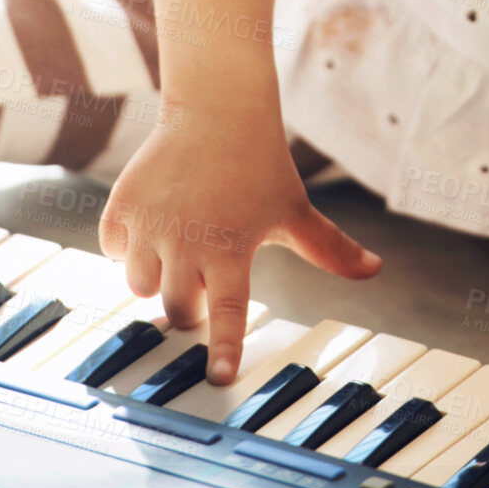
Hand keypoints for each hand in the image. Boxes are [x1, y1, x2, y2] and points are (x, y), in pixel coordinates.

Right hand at [99, 99, 380, 384]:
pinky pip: (112, 249)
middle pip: (179, 310)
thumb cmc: (260, 163)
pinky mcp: (122, 205)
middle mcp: (188, 240)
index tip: (219, 378)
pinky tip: (151, 223)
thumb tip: (375, 269)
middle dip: (191, 305)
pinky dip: (126, 244)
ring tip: (179, 246)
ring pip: (140, 284)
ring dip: (156, 276)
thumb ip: (329, 248)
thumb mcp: (293, 209)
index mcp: (233, 247)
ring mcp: (150, 224)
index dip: (224, 347)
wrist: (217, 109)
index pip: (230, 311)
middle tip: (205, 276)